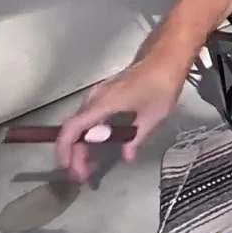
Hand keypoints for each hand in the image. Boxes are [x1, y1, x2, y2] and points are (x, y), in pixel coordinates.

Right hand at [53, 58, 184, 181]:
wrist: (165, 57)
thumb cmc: (160, 85)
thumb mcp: (152, 116)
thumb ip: (135, 137)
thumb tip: (125, 156)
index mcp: (102, 104)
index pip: (73, 128)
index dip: (65, 149)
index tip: (69, 168)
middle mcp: (94, 99)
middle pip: (74, 129)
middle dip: (74, 154)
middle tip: (81, 175)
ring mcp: (98, 95)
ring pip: (80, 123)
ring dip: (80, 145)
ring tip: (86, 166)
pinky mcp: (105, 94)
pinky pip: (89, 117)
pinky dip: (88, 133)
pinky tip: (96, 146)